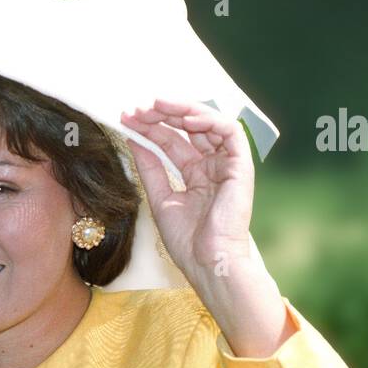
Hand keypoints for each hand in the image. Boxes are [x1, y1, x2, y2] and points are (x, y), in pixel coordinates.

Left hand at [120, 98, 254, 280]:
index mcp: (195, 175)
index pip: (172, 141)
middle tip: (137, 108)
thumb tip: (134, 139)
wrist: (208, 262)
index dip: (150, 128)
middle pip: (188, 129)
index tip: (126, 118)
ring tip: (155, 106)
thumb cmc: (188, 241)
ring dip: (181, 111)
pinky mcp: (241, 165)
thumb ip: (150, 167)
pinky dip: (208, 120)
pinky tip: (184, 118)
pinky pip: (230, 131)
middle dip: (162, 115)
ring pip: (208, 123)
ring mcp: (227, 164)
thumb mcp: (160, 197)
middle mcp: (212, 166)